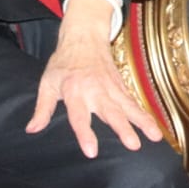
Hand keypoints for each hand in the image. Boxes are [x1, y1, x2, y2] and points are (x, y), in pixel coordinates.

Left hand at [26, 0, 163, 157]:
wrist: (84, 35)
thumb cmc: (63, 62)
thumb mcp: (47, 83)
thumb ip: (43, 108)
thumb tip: (33, 130)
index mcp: (74, 91)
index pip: (80, 117)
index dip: (85, 134)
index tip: (92, 152)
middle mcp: (95, 90)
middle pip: (110, 112)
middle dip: (123, 128)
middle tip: (133, 145)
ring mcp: (111, 87)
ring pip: (128, 106)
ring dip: (142, 121)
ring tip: (155, 136)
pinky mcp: (120, 85)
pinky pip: (133, 102)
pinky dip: (145, 114)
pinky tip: (155, 127)